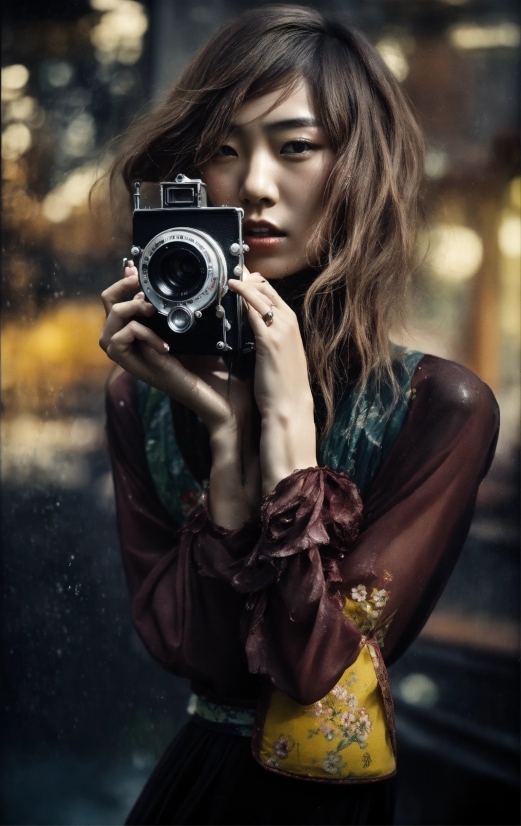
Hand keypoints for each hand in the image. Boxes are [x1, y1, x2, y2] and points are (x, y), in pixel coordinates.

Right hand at [100, 263, 260, 525]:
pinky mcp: (144, 374)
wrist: (230, 403)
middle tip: (143, 288)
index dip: (122, 283)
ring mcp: (138, 363)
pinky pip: (122, 345)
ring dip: (128, 312)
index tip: (137, 270)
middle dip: (120, 292)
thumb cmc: (221, 369)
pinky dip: (141, 335)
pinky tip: (163, 342)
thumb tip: (191, 278)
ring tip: (152, 311)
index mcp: (147, 335)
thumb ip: (191, 307)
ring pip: (106, 331)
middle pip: (105, 311)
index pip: (117, 302)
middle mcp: (136, 349)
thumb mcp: (205, 329)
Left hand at [228, 269, 316, 494]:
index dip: (257, 284)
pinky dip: (243, 296)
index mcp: (293, 327)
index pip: (274, 296)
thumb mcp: (278, 358)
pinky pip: (254, 311)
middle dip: (249, 277)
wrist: (289, 409)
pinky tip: (231, 289)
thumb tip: (254, 333)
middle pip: (268, 290)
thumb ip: (269, 342)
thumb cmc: (281, 388)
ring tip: (227, 274)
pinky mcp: (269, 341)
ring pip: (261, 295)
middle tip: (230, 269)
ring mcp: (281, 331)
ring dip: (244, 283)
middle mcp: (290, 324)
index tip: (242, 276)